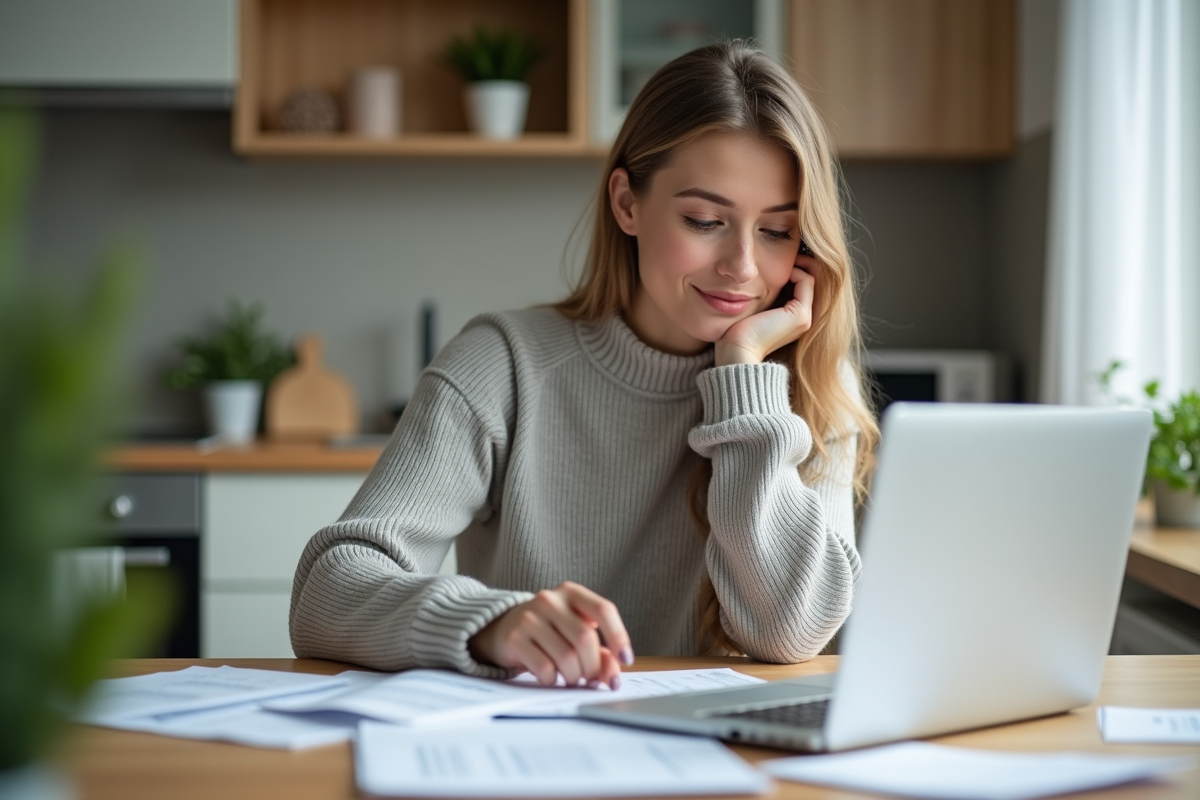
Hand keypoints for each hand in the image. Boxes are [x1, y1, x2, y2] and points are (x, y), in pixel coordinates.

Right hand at [468, 581, 632, 688]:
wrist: (503, 628)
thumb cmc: (549, 631)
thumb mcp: (575, 632)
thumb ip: (600, 652)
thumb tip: (613, 677)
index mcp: (571, 592)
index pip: (604, 610)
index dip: (619, 636)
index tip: (626, 659)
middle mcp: (550, 600)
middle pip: (585, 639)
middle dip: (593, 666)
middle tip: (592, 679)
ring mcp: (530, 617)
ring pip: (566, 657)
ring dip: (575, 676)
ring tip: (572, 678)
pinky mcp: (514, 638)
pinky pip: (545, 668)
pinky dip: (554, 679)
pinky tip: (552, 677)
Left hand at [714, 254, 817, 365]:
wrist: (737, 351)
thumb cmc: (737, 331)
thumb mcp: (753, 306)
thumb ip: (763, 292)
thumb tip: (760, 273)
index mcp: (794, 318)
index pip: (802, 284)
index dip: (794, 267)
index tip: (779, 258)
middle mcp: (804, 318)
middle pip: (810, 280)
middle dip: (800, 262)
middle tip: (785, 252)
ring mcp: (805, 318)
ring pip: (810, 277)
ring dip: (798, 263)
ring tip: (784, 257)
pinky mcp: (800, 315)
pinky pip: (806, 281)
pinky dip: (795, 270)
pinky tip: (779, 270)